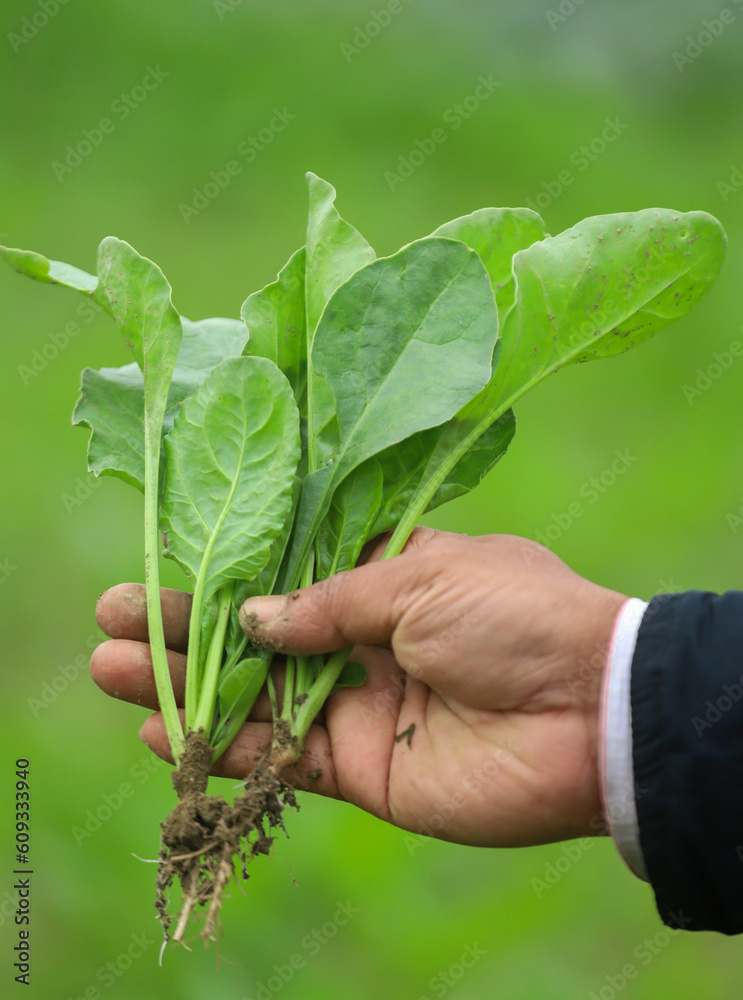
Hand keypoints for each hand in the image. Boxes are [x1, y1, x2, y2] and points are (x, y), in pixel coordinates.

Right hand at [92, 529, 625, 847]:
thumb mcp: (420, 578)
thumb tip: (252, 615)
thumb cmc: (516, 616)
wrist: (590, 712)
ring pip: (255, 696)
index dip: (227, 569)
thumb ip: (330, 603)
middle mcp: (365, 640)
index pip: (288, 573)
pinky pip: (281, 758)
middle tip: (112, 613)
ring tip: (110, 668)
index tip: (165, 557)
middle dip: (186, 625)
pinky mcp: (363, 769)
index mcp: (386, 578)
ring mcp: (359, 705)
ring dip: (186, 685)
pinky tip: (167, 734)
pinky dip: (226, 749)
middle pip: (257, 634)